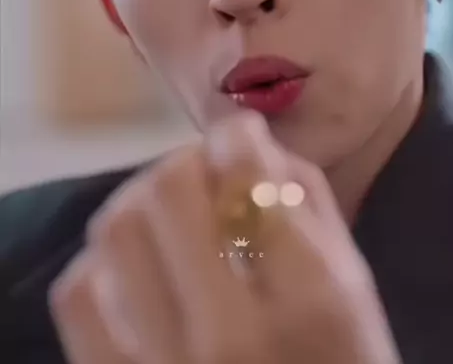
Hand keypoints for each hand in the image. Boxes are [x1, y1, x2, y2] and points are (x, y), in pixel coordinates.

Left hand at [49, 110, 400, 363]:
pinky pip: (78, 294)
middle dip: (186, 164)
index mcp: (310, 301)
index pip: (245, 172)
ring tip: (168, 216)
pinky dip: (102, 259)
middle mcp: (232, 336)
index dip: (234, 135)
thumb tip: (248, 143)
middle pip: (168, 189)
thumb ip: (309, 201)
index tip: (236, 138)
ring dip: (140, 202)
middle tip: (204, 177)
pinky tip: (136, 265)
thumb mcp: (354, 287)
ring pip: (115, 231)